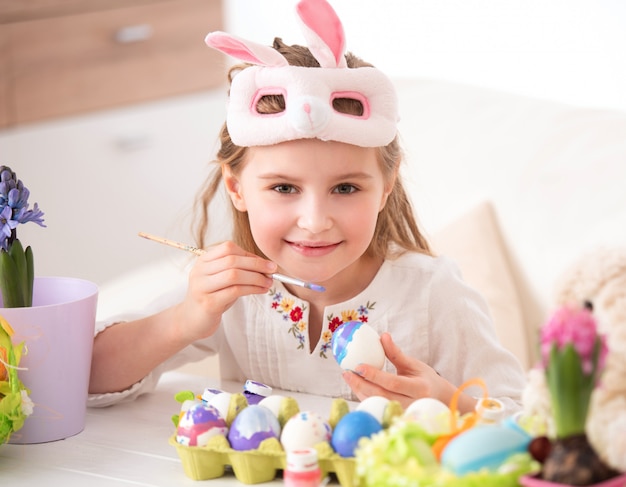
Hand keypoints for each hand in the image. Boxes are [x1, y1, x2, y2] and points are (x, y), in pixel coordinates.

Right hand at [175, 240, 276, 341]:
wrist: (191, 321)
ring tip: (268, 282)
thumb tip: (265, 265)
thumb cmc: (212, 297)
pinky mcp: (208, 303)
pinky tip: (260, 290)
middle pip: (232, 260)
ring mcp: (202, 287)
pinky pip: (234, 291)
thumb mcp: (223, 279)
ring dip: (256, 278)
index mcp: (203, 260)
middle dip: (256, 264)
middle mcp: (200, 271)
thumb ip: (239, 269)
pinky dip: (252, 289)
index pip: (228, 248)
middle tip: (273, 270)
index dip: (249, 254)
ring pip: (234, 275)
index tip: (265, 263)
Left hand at [342, 332, 476, 413]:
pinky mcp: (397, 418)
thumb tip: (383, 335)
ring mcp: (404, 413)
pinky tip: (356, 386)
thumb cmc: (425, 378)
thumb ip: (396, 353)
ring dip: (359, 391)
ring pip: (377, 403)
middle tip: (346, 372)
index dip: (374, 375)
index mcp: (418, 388)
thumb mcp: (414, 364)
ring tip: (348, 377)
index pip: (392, 382)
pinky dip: (365, 397)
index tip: (358, 366)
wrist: (439, 400)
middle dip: (361, 384)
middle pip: (381, 395)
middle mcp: (411, 403)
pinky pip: (377, 408)